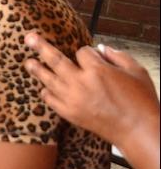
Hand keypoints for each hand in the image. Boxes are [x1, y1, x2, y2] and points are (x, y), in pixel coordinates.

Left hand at [24, 33, 159, 140]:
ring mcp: (72, 99)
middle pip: (55, 59)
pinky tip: (44, 87)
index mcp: (98, 70)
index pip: (82, 52)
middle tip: (29, 38)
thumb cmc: (141, 100)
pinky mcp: (69, 113)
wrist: (137, 130)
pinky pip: (50, 99)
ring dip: (37, 69)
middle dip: (41, 47)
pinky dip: (46, 92)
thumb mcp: (137, 71)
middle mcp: (80, 82)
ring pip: (48, 79)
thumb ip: (118, 56)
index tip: (91, 55)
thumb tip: (101, 48)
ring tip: (28, 61)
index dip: (87, 52)